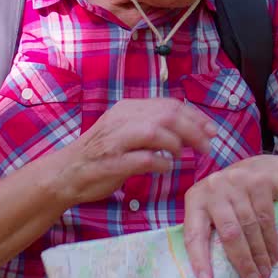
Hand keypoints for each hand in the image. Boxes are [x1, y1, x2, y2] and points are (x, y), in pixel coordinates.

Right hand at [49, 98, 216, 206]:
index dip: (195, 117)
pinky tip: (165, 169)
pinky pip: (143, 159)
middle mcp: (122, 119)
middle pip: (167, 115)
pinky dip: (160, 163)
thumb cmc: (101, 154)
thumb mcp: (126, 131)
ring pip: (155, 132)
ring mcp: (115, 141)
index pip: (170, 105)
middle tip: (207, 145)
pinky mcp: (111, 162)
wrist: (65, 172)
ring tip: (184, 156)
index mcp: (128, 108)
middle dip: (193, 130)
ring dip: (176, 144)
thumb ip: (152, 127)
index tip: (212, 130)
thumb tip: (188, 131)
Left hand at [184, 154, 277, 277]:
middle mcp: (213, 189)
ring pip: (249, 228)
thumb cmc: (235, 194)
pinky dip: (270, 242)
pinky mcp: (259, 183)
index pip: (194, 234)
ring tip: (264, 274)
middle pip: (228, 233)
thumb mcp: (217, 206)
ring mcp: (237, 184)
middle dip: (242, 262)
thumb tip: (211, 271)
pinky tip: (273, 256)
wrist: (266, 166)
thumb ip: (211, 227)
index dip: (200, 260)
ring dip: (259, 256)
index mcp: (196, 199)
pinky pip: (265, 219)